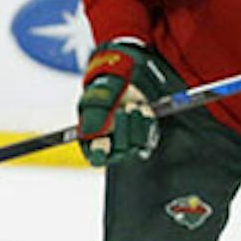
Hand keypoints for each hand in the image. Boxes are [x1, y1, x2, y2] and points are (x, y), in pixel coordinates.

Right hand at [76, 40, 173, 166]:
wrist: (124, 82)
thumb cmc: (103, 92)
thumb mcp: (93, 98)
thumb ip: (91, 114)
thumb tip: (90, 132)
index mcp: (92, 142)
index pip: (97, 158)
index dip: (100, 153)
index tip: (105, 140)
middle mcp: (112, 148)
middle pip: (120, 151)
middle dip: (122, 129)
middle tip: (121, 110)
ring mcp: (130, 144)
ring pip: (136, 145)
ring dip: (135, 125)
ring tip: (132, 106)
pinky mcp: (146, 137)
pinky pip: (150, 137)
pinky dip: (147, 123)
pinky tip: (143, 109)